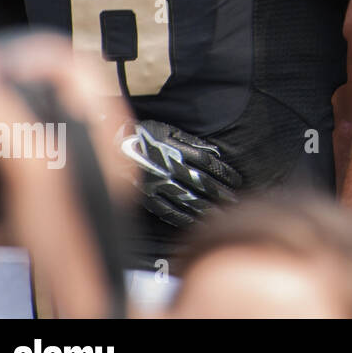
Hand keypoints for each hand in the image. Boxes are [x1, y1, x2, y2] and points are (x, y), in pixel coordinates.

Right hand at [121, 120, 241, 227]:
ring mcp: (158, 185)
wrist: (114, 147)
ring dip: (207, 207)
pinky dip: (185, 216)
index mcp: (177, 152)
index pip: (209, 164)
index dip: (225, 173)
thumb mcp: (170, 133)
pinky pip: (168, 210)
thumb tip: (215, 152)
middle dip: (221, 193)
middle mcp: (170, 170)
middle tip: (234, 200)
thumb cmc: (145, 136)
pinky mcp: (148, 197)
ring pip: (188, 199)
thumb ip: (192, 143)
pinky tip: (196, 220)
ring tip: (222, 213)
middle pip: (202, 184)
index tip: (237, 180)